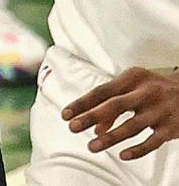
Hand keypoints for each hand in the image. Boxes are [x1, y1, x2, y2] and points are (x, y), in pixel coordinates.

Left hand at [63, 67, 178, 159]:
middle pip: (114, 105)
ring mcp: (159, 110)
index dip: (83, 103)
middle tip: (72, 127)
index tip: (66, 114)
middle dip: (91, 117)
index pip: (102, 91)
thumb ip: (113, 103)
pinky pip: (153, 141)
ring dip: (110, 137)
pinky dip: (138, 149)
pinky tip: (123, 155)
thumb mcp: (134, 87)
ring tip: (92, 146)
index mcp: (132, 78)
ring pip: (132, 126)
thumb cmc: (154, 89)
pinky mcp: (172, 128)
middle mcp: (146, 92)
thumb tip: (95, 128)